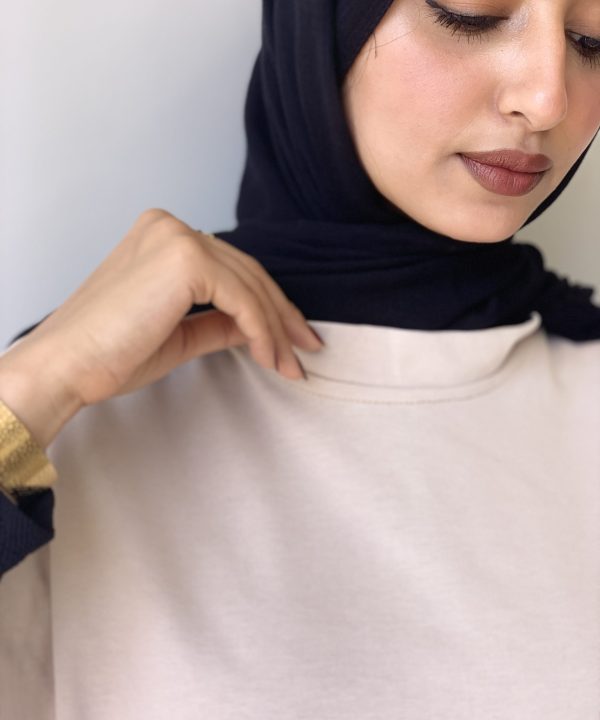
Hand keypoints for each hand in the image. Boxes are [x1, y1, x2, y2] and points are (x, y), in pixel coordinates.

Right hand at [7, 209, 323, 414]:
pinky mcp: (184, 259)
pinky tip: (269, 358)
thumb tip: (260, 329)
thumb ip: (220, 323)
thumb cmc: (109, 355)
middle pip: (248, 273)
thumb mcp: (180, 336)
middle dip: (281, 317)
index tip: (291, 341)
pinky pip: (241, 298)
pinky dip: (261, 330)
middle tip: (304, 353)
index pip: (232, 269)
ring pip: (250, 285)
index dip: (268, 306)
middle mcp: (171, 228)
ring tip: (291, 366)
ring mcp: (177, 238)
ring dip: (276, 329)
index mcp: (163, 237)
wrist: (67, 367)